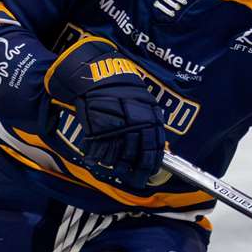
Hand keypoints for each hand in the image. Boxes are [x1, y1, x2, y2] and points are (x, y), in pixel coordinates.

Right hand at [45, 38, 164, 190]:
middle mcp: (136, 124)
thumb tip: (155, 146)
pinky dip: (98, 158)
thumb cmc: (121, 87)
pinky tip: (96, 159)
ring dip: (116, 165)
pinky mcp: (99, 129)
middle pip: (137, 156)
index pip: (155, 149)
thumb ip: (150, 122)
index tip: (149, 174)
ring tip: (114, 167)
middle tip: (132, 178)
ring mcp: (117, 127)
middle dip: (135, 170)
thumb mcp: (144, 101)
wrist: (97, 73)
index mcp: (150, 118)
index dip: (151, 165)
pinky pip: (100, 151)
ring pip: (118, 156)